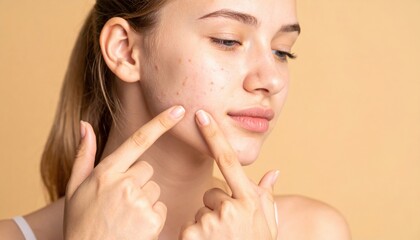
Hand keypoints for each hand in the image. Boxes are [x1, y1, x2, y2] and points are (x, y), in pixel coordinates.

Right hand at [64, 106, 184, 239]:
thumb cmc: (81, 222)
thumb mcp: (74, 188)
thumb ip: (83, 155)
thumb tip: (84, 124)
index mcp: (105, 172)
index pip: (138, 140)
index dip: (160, 122)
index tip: (178, 109)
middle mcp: (124, 183)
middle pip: (146, 169)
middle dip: (137, 181)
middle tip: (119, 201)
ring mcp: (139, 202)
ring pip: (154, 188)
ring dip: (144, 199)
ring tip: (125, 216)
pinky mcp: (152, 219)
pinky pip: (160, 207)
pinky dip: (151, 216)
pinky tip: (134, 226)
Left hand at [179, 110, 278, 239]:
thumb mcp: (268, 223)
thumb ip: (267, 196)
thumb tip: (274, 172)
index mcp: (249, 200)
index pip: (228, 160)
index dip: (214, 136)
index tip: (201, 115)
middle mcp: (230, 209)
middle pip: (211, 193)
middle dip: (217, 207)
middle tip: (229, 228)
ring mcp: (210, 224)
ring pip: (200, 212)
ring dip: (207, 224)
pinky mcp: (192, 237)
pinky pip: (189, 227)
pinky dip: (195, 237)